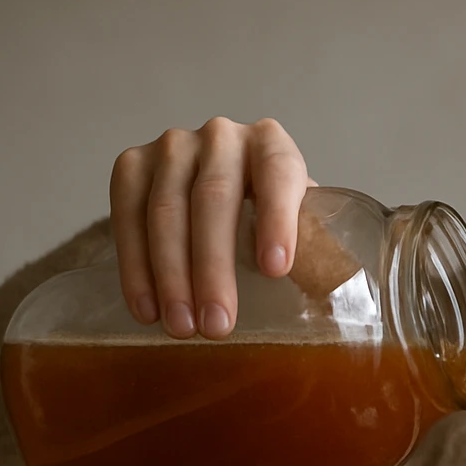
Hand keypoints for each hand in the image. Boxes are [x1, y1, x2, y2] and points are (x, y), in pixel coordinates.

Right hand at [109, 117, 314, 339]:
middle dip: (213, 268)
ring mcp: (171, 147)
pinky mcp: (131, 166)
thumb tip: (340, 311)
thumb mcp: (300, 228)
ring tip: (182, 328)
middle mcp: (221, 136)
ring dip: (171, 276)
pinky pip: (126, 217)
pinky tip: (147, 310)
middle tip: (217, 326)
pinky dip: (136, 269)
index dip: (277, 219)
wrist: (215, 197)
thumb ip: (318, 254)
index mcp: (272, 145)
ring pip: (165, 211)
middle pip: (214, 199)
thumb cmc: (268, 222)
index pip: (278, 174)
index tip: (275, 270)